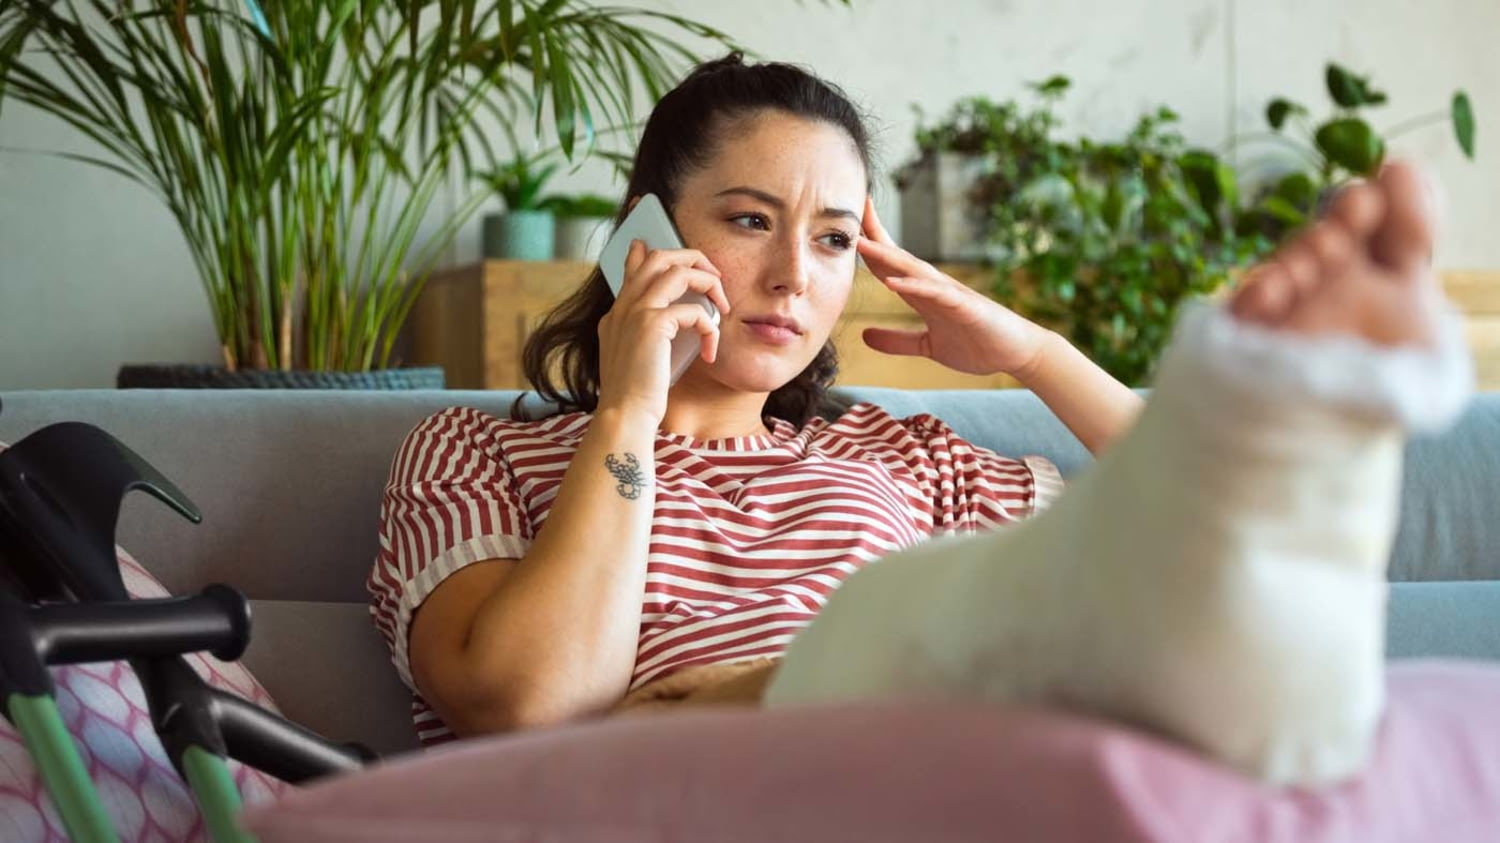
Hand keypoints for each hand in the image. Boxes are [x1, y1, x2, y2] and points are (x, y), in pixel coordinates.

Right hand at [596, 240, 732, 421]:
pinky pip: (694, 311)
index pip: (632, 269)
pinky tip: (710, 351)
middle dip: (693, 259)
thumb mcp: (637, 359)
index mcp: (617, 315)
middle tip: (714, 277)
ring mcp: (635, 312)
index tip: (648, 243)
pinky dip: (709, 328)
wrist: (624, 416)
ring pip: (678, 270)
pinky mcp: (652, 324)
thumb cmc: (636, 397)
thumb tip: (672, 321)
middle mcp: (623, 307)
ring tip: (722, 306)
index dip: (643, 252)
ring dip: (708, 283)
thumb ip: (648, 336)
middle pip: (659, 257)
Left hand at [857, 196, 1050, 378]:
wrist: (1016, 353)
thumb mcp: (927, 345)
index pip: (889, 264)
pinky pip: (936, 294)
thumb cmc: (976, 344)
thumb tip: (864, 336)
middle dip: (873, 234)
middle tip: (848, 210)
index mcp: (922, 293)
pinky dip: (915, 287)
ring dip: (887, 255)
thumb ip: (897, 340)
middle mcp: (934, 286)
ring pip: (913, 270)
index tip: (844, 225)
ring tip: (860, 243)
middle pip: (897, 256)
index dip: (868, 245)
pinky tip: (893, 283)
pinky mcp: (965, 307)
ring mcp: (950, 294)